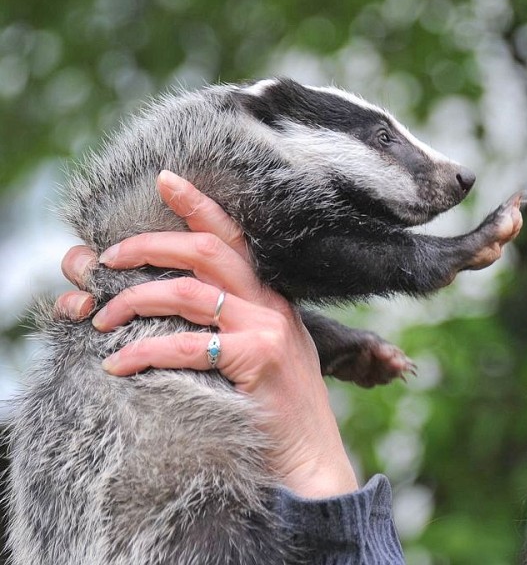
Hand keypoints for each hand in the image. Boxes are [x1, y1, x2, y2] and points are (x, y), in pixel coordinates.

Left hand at [58, 170, 357, 498]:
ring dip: (134, 300)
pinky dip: (143, 352)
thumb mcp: (266, 353)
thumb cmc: (279, 411)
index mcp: (272, 298)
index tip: (165, 180)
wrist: (312, 459)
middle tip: (108, 257)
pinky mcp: (257, 360)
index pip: (233, 239)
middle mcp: (271, 305)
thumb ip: (236, 325)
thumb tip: (177, 307)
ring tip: (101, 317)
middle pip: (205, 252)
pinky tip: (118, 364)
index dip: (198, 206)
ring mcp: (267, 330)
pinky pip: (186, 345)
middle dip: (149, 246)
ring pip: (188, 292)